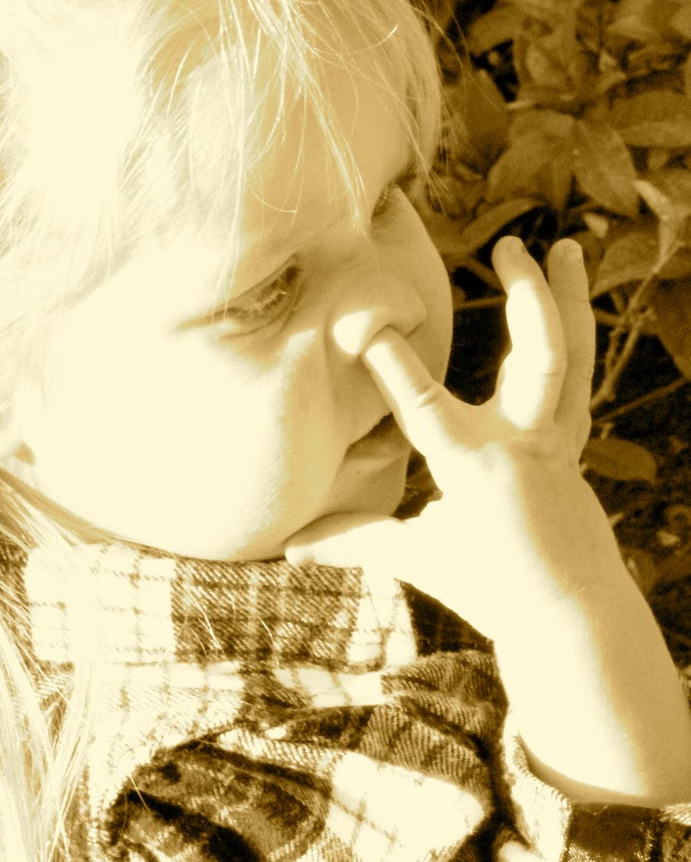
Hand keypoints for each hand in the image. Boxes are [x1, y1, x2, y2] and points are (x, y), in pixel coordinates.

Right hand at [285, 235, 624, 642]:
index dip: (394, 365)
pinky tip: (567, 304)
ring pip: (570, 357)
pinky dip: (571, 336)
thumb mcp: (417, 560)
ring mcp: (556, 442)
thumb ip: (354, 540)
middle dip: (528, 297)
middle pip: (538, 359)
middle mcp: (522, 447)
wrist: (573, 616)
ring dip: (569, 297)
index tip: (370, 324)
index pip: (425, 408)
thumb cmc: (490, 590)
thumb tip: (288, 545)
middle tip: (512, 244)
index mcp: (474, 472)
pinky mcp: (570, 445)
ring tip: (564, 245)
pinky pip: (574, 379)